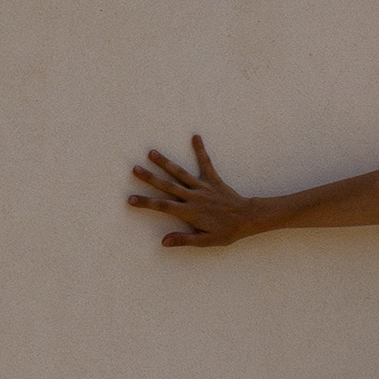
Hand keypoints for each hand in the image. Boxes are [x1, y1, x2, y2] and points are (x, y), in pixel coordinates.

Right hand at [128, 134, 256, 247]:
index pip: (163, 206)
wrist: (248, 218)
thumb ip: (184, 240)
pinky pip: (206, 163)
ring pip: (181, 173)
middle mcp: (193, 196)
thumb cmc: (227, 231)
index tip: (130, 199)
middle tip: (135, 169)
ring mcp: (203, 186)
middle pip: (167, 186)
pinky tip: (195, 137)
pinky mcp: (213, 179)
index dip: (146, 202)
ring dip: (166, 162)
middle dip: (150, 178)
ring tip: (152, 152)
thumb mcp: (206, 241)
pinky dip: (200, 150)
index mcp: (189, 212)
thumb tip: (163, 241)